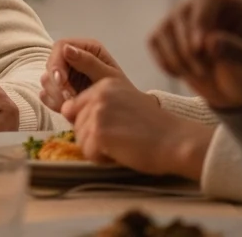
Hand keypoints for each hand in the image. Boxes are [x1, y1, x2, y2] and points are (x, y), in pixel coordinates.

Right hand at [39, 38, 129, 111]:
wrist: (124, 114)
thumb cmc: (122, 93)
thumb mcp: (108, 77)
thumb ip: (89, 62)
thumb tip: (66, 49)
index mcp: (86, 48)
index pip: (61, 47)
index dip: (57, 63)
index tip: (62, 82)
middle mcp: (73, 58)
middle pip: (51, 63)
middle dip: (57, 83)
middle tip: (69, 98)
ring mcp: (65, 74)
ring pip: (47, 79)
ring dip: (56, 94)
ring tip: (73, 105)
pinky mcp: (60, 89)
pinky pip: (46, 93)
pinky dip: (53, 102)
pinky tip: (66, 108)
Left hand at [61, 77, 211, 177]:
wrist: (176, 141)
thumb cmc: (154, 127)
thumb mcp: (124, 102)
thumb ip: (97, 103)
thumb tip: (64, 110)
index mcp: (106, 84)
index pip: (74, 107)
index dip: (90, 124)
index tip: (113, 128)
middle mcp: (99, 94)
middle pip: (76, 124)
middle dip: (94, 137)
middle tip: (122, 137)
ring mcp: (98, 112)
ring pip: (80, 140)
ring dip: (98, 148)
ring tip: (123, 144)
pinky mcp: (99, 132)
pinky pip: (88, 153)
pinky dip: (102, 158)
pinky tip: (122, 151)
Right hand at [148, 0, 241, 109]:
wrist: (233, 87)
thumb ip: (236, 51)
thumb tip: (210, 42)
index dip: (200, 21)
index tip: (198, 49)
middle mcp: (202, 0)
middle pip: (182, 15)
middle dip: (189, 50)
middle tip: (205, 72)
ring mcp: (180, 14)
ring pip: (164, 30)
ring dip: (178, 59)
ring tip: (200, 73)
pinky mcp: (163, 30)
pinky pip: (154, 41)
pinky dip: (166, 62)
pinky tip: (183, 73)